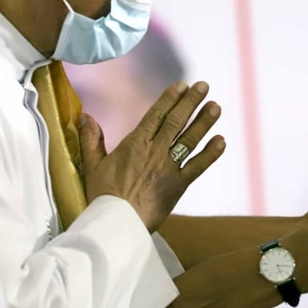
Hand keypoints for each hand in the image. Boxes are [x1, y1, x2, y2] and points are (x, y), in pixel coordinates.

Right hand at [78, 81, 224, 231]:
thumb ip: (91, 140)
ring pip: (190, 139)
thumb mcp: (93, 165)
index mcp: (135, 143)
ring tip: (215, 106)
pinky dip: (210, 154)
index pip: (156, 114)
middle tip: (204, 86)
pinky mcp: (178, 185)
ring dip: (204, 122)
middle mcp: (155, 150)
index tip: (182, 86)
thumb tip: (85, 117)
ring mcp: (169, 167)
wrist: (117, 222)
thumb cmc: (102, 195)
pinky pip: (197, 166)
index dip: (170, 99)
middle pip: (176, 121)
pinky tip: (221, 141)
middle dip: (191, 102)